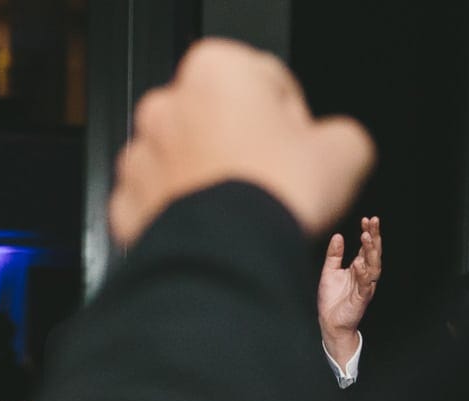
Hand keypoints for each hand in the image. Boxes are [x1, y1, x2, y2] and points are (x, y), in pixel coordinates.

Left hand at [108, 39, 373, 247]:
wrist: (227, 261)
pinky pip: (157, 204)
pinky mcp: (124, 206)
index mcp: (215, 70)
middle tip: (272, 180)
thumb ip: (336, 135)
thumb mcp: (344, 150)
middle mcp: (165, 106)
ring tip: (243, 210)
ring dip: (208, 179)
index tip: (298, 146)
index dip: (290, 119)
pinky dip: (180, 215)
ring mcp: (138, 157)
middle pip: (217, 121)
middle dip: (242, 146)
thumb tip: (332, 147)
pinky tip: (213, 229)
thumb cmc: (273, 197)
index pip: (265, 82)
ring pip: (183, 162)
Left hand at [318, 215, 380, 359]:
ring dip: (370, 251)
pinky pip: (365, 284)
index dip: (368, 233)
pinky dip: (363, 273)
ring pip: (373, 266)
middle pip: (373, 253)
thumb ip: (334, 255)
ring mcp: (365, 286)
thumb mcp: (329, 272)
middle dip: (374, 236)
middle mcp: (365, 275)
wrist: (330, 322)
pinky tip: (359, 262)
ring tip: (366, 237)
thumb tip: (337, 236)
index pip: (366, 247)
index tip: (366, 219)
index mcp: (359, 268)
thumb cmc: (332, 298)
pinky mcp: (361, 298)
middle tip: (373, 221)